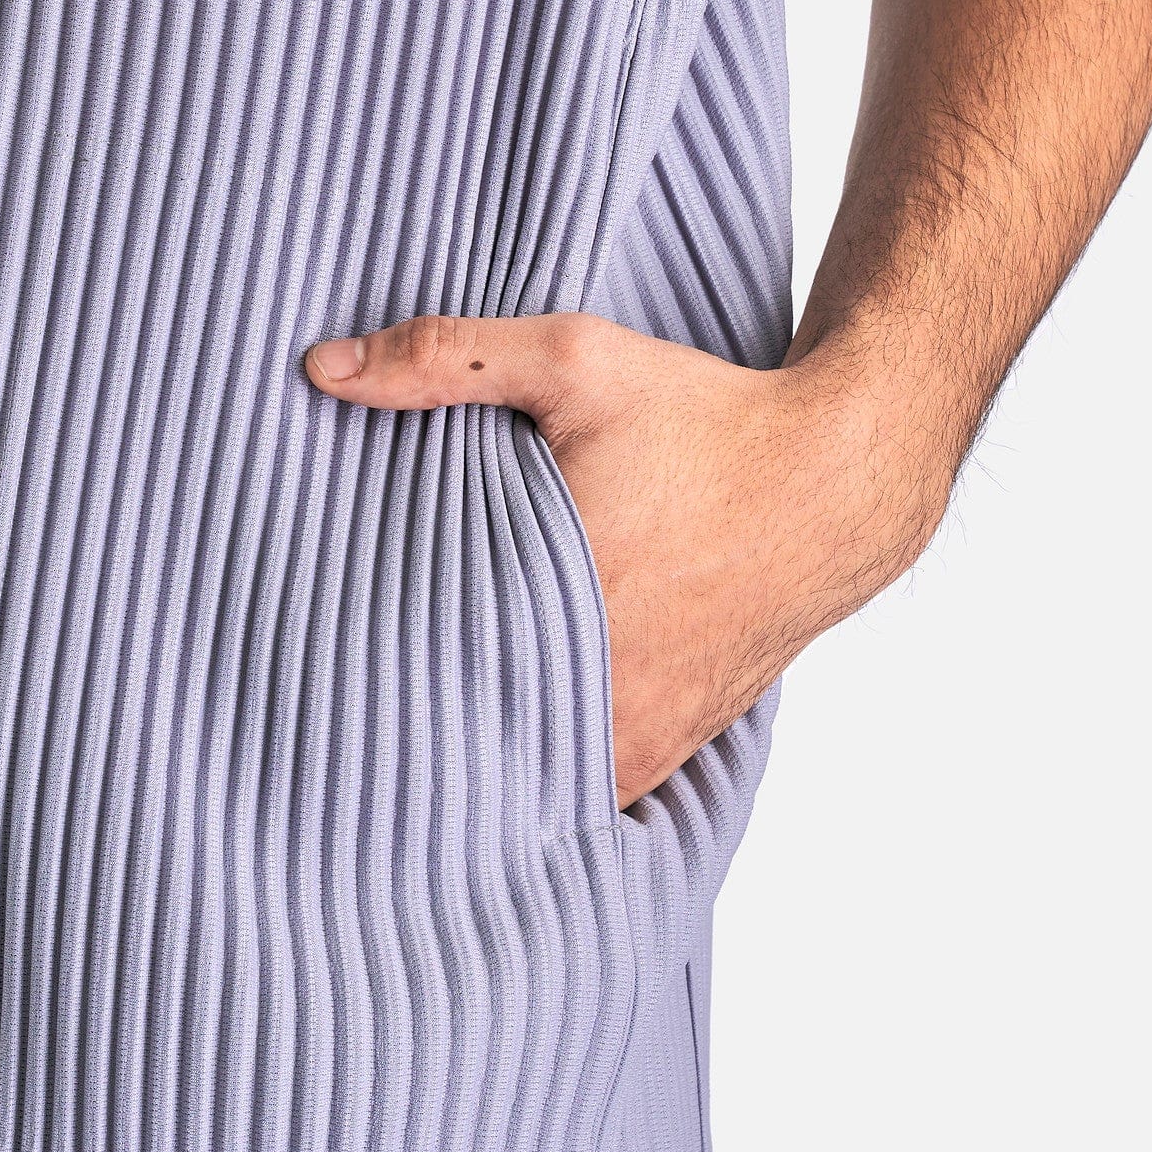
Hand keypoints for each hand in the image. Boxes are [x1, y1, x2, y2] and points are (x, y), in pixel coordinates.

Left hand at [305, 313, 948, 809]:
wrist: (838, 481)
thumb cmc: (708, 418)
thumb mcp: (577, 360)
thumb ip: (446, 359)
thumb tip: (323, 368)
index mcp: (560, 603)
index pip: (424, 683)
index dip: (360, 685)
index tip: (313, 673)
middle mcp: (605, 689)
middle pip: (471, 753)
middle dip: (411, 736)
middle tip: (346, 711)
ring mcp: (643, 732)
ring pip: (531, 788)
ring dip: (480, 766)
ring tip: (415, 737)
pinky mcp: (672, 747)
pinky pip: (590, 793)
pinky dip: (546, 779)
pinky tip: (501, 749)